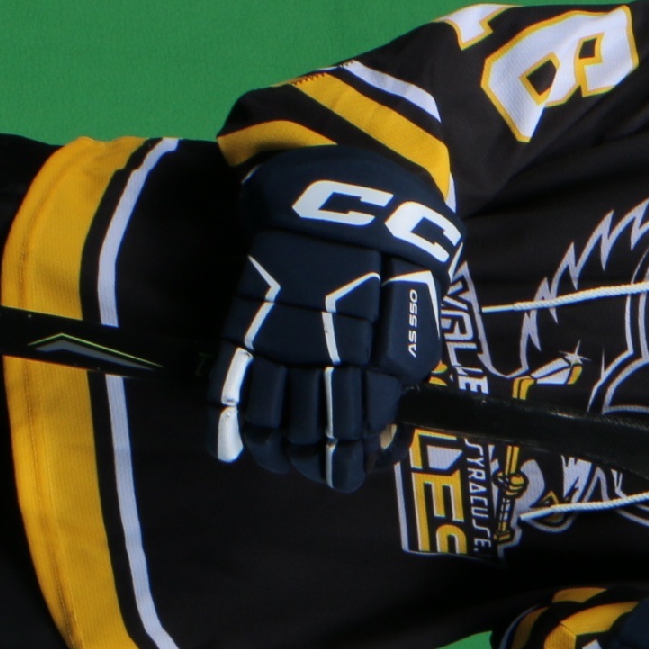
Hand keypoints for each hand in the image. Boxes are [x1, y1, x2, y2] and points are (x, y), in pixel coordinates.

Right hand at [212, 147, 461, 492]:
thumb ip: (405, 359)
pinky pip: (232, 373)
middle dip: (317, 458)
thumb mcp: (420, 300)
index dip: (356, 455)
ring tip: (283, 462)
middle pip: (314, 424)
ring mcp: (280, 332)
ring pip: (272, 409)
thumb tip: (390, 419)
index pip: (360, 422)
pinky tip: (229, 446)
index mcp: (373, 348)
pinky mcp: (247, 311)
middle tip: (320, 472)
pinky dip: (227, 414)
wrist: (344, 176)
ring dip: (276, 446)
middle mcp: (323, 349)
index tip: (356, 469)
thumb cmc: (395, 239)